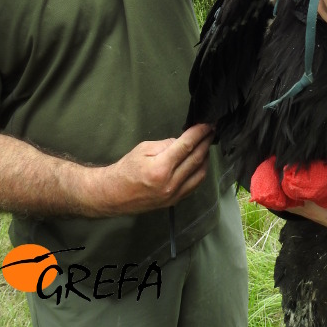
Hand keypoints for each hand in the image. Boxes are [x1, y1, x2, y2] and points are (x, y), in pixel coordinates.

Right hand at [93, 123, 214, 214]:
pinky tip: (200, 162)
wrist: (114, 195)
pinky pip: (194, 185)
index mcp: (161, 168)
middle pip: (196, 159)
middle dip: (206, 142)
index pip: (186, 146)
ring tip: (206, 144)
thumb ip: (166, 144)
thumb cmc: (126, 169)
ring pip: (199, 174)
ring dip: (205, 157)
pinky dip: (200, 172)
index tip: (208, 124)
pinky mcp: (174, 201)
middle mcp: (170, 183)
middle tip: (212, 131)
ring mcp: (174, 195)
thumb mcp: (143, 149)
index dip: (199, 133)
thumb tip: (182, 142)